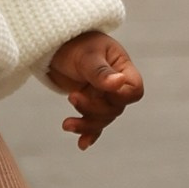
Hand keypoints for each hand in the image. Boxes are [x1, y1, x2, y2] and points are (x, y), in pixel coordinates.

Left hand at [47, 29, 144, 149]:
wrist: (54, 43)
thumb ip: (101, 72)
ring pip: (103, 119)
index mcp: (122, 68)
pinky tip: (82, 144)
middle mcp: (115, 84)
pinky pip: (94, 123)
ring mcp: (102, 94)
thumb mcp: (87, 56)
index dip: (122, 97)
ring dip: (86, 124)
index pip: (134, 90)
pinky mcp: (89, 102)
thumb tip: (119, 83)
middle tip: (73, 96)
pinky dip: (88, 133)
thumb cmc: (74, 42)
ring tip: (66, 124)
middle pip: (116, 108)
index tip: (104, 91)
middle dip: (94, 109)